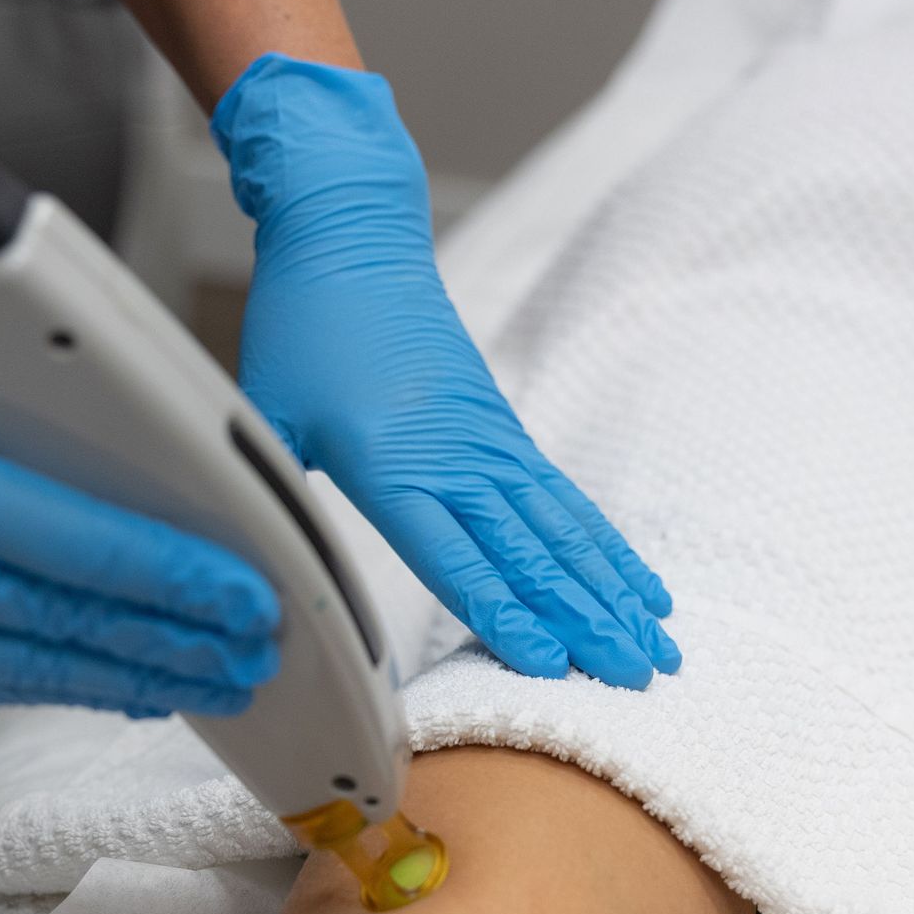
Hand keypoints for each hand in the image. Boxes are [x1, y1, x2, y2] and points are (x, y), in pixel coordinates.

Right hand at [0, 267, 279, 720]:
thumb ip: (15, 405)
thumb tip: (151, 445)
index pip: (73, 542)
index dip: (174, 578)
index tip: (248, 597)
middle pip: (65, 620)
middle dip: (177, 643)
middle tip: (256, 652)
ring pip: (30, 670)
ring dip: (134, 678)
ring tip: (215, 682)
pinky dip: (61, 684)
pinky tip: (124, 684)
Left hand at [215, 55, 679, 689]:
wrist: (353, 235)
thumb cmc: (304, 325)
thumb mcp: (267, 413)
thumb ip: (267, 493)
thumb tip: (255, 572)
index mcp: (393, 465)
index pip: (457, 556)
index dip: (503, 612)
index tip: (548, 660)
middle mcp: (458, 461)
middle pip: (532, 555)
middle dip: (587, 621)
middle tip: (634, 678)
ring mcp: (493, 448)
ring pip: (566, 535)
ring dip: (615, 596)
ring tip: (658, 649)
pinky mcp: (507, 437)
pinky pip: (568, 505)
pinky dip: (609, 551)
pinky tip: (643, 589)